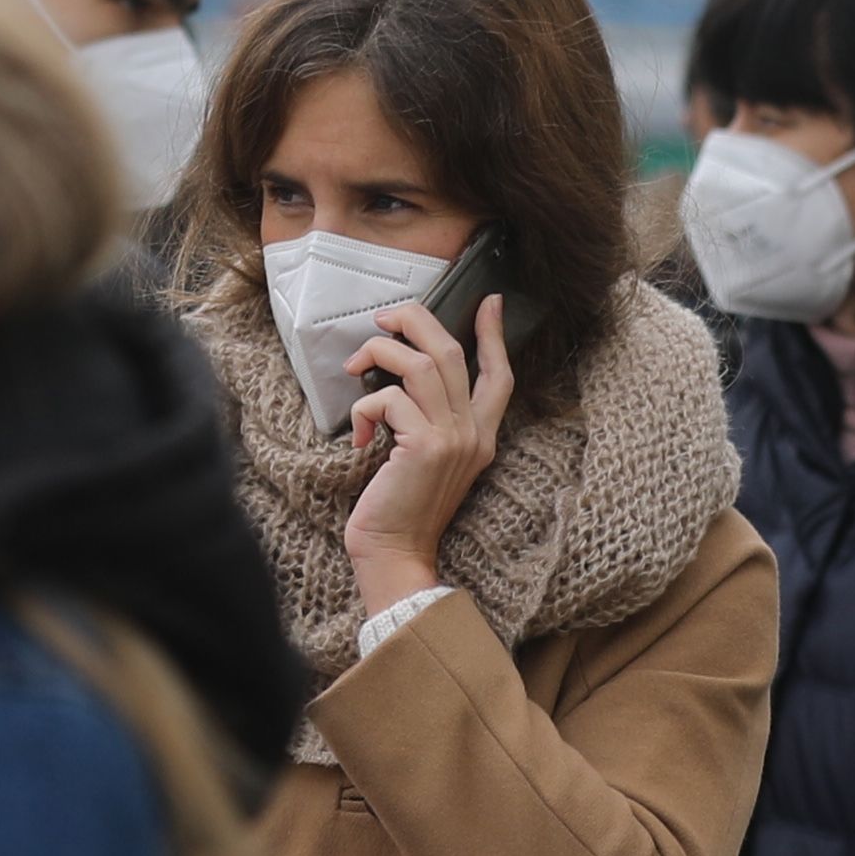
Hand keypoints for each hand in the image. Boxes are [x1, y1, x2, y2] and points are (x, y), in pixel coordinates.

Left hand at [342, 292, 517, 611]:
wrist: (396, 554)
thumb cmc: (401, 508)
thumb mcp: (428, 460)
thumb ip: (430, 421)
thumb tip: (407, 373)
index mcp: (482, 435)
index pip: (500, 374)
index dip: (494, 334)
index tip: (488, 301)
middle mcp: (474, 433)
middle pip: (450, 351)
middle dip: (413, 320)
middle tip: (382, 319)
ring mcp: (453, 438)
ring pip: (419, 363)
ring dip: (379, 353)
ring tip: (355, 367)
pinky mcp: (425, 446)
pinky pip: (390, 398)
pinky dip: (365, 407)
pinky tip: (360, 434)